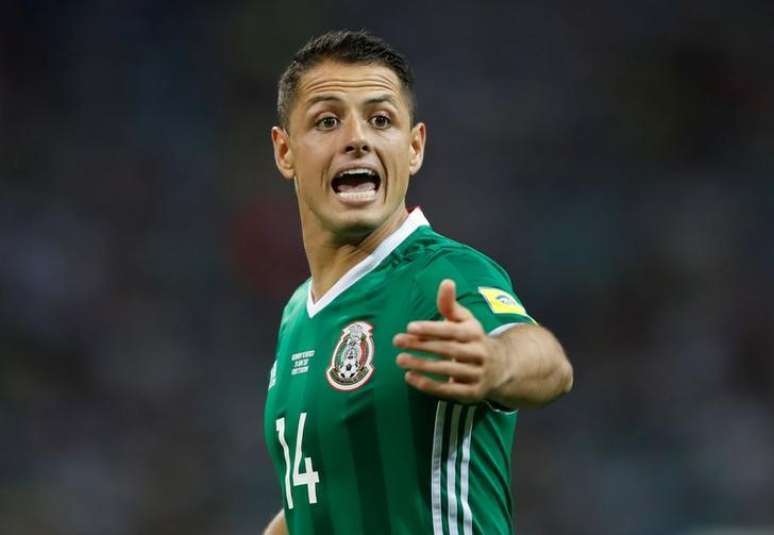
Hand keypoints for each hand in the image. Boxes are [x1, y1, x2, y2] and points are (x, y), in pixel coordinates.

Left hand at [393, 279, 508, 402]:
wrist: (502, 367)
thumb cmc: (473, 339)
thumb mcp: (465, 320)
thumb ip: (450, 305)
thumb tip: (446, 282)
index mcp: (475, 333)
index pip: (451, 330)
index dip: (431, 328)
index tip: (410, 326)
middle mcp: (478, 353)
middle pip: (447, 349)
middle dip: (421, 346)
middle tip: (397, 341)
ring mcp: (477, 374)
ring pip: (447, 370)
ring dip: (422, 365)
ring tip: (400, 359)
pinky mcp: (472, 392)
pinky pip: (448, 390)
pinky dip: (429, 385)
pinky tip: (410, 378)